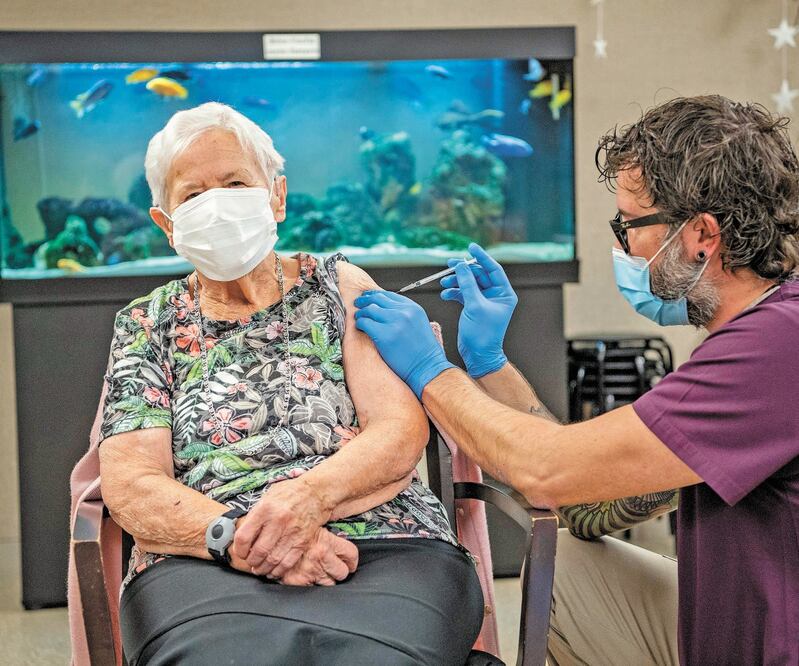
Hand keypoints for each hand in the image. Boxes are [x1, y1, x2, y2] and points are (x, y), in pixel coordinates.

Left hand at [231, 476, 331, 578]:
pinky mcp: (303, 541)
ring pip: (272, 560)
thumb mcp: (268, 496)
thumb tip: (243, 534)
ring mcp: (292, 532)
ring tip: (259, 568)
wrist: (316, 492)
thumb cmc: (290, 493)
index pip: (244, 537)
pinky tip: (273, 570)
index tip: (240, 552)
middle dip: (251, 561)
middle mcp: (278, 521)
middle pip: (258, 551)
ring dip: (263, 568)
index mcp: (265, 509)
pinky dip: (279, 570)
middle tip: (250, 561)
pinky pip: (288, 562)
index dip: (239, 549)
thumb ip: (256, 515)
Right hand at [278, 528, 358, 586]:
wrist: (262, 539)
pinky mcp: (298, 582)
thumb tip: (332, 534)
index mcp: (325, 540)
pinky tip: (304, 579)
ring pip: (329, 584)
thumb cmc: (286, 529)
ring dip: (324, 580)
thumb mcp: (307, 526)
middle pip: (342, 572)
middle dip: (338, 572)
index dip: (351, 560)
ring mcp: (310, 571)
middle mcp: (321, 556)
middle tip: (332, 569)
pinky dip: (308, 586)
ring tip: (317, 574)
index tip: (349, 563)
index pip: (350, 553)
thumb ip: (320, 533)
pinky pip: (311, 591)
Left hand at [353, 290, 455, 398]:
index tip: (368, 298)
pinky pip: (365, 323)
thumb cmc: (423, 352)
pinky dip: (360, 324)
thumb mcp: (418, 324)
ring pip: (370, 309)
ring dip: (361, 313)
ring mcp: (394, 323)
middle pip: (378, 299)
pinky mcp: (384, 335)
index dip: (376, 295)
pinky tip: (360, 327)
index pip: (389, 295)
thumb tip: (384, 309)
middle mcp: (404, 312)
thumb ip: (404, 314)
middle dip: (365, 300)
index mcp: (413, 308)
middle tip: (358, 303)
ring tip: (358, 317)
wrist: (427, 367)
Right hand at [440, 242, 517, 377]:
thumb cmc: (482, 333)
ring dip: (456, 281)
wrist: (478, 355)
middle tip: (449, 264)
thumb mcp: (475, 306)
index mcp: (504, 294)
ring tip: (443, 283)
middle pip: (479, 275)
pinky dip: (454, 292)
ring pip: (469, 283)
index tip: (471, 246)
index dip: (482, 257)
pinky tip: (445, 294)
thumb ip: (467, 284)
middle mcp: (496, 295)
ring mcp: (484, 301)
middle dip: (463, 270)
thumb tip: (460, 265)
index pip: (493, 269)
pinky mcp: (473, 307)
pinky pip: (463, 293)